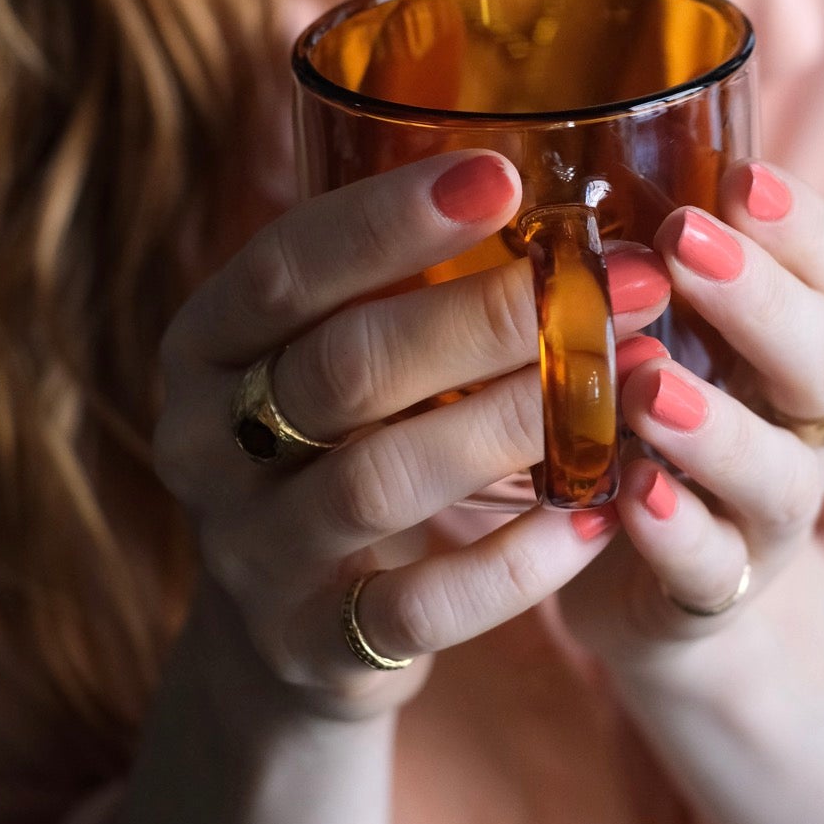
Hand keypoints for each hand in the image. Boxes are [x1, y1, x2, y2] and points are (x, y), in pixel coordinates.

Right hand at [154, 151, 669, 719]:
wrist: (282, 638)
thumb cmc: (336, 451)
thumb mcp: (331, 361)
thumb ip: (395, 290)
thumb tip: (556, 188)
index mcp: (207, 349)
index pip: (284, 268)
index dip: (388, 219)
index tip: (502, 176)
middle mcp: (206, 447)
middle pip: (344, 368)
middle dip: (483, 318)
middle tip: (612, 284)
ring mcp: (252, 555)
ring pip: (380, 481)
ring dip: (508, 425)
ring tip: (617, 387)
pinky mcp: (311, 647)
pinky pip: (419, 607)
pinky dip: (514, 564)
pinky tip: (592, 516)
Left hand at [559, 162, 823, 669]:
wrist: (632, 575)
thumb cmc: (633, 411)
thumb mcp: (646, 320)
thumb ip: (634, 251)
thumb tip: (540, 132)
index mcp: (802, 338)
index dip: (803, 226)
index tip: (740, 177)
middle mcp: (807, 422)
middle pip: (823, 357)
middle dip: (760, 299)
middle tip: (684, 245)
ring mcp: (772, 513)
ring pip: (780, 473)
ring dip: (718, 426)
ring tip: (647, 388)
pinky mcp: (720, 589)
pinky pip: (717, 567)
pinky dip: (681, 532)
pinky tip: (633, 498)